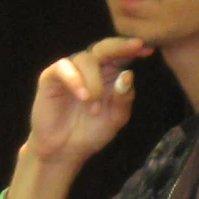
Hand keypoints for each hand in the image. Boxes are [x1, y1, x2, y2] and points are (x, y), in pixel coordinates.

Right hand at [21, 38, 150, 175]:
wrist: (65, 151)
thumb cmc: (91, 132)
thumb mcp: (116, 119)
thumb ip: (124, 98)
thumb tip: (127, 74)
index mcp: (108, 74)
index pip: (121, 55)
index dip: (133, 49)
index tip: (148, 49)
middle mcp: (90, 68)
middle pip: (104, 47)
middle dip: (120, 47)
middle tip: (135, 47)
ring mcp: (70, 70)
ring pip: (86, 59)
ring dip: (95, 83)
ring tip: (94, 108)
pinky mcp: (51, 77)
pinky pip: (63, 67)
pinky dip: (75, 79)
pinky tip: (83, 96)